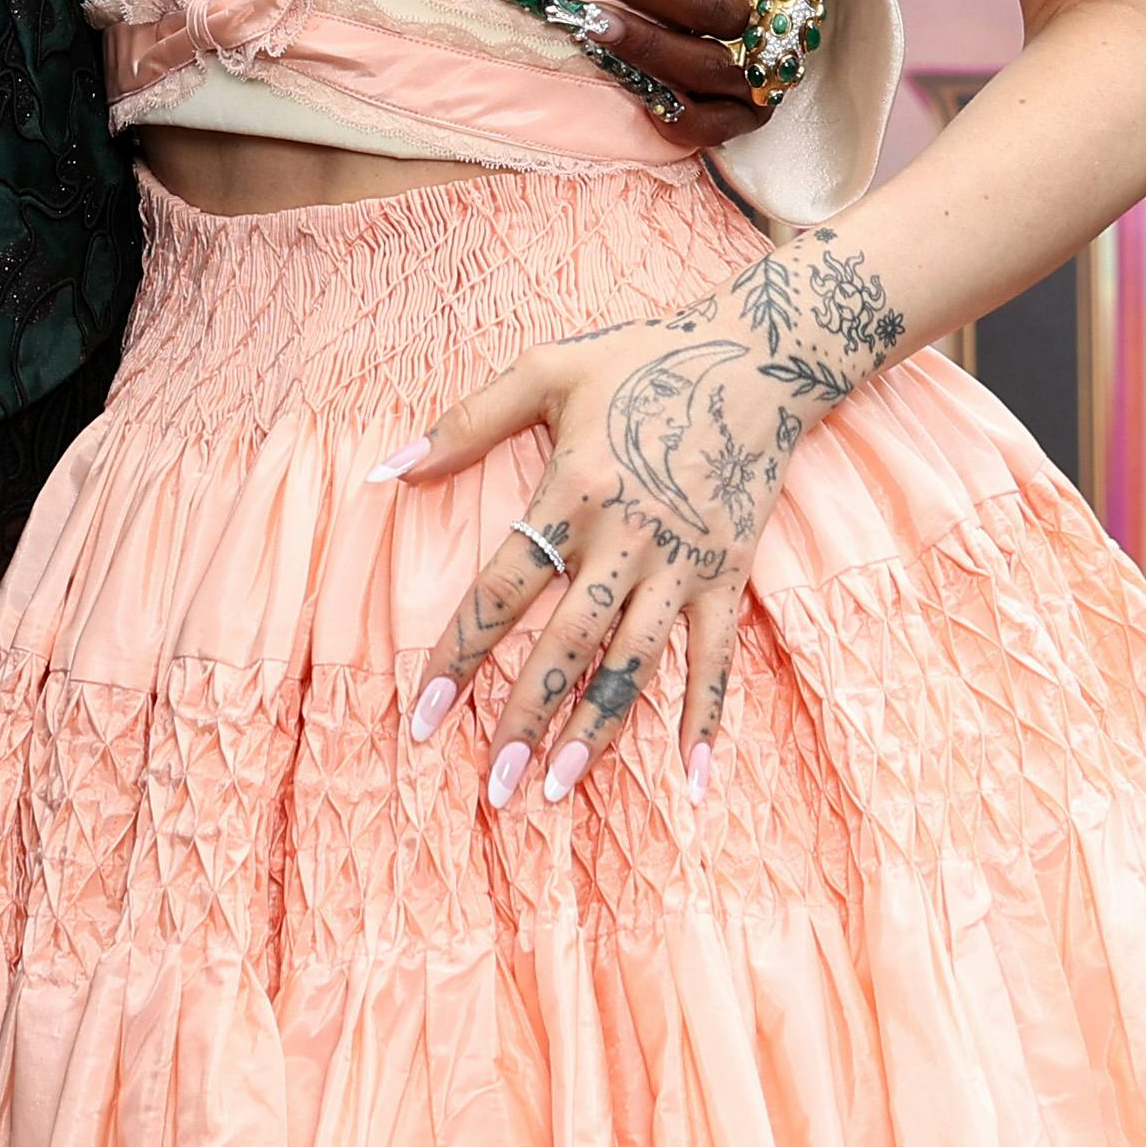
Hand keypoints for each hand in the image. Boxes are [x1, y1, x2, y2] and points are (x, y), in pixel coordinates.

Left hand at [376, 224, 907, 811]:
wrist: (761, 355)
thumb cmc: (641, 359)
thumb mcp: (545, 368)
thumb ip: (464, 421)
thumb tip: (384, 469)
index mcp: (573, 491)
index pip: (502, 589)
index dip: (460, 655)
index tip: (424, 717)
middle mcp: (627, 539)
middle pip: (565, 645)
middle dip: (525, 720)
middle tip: (491, 789)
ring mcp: (683, 564)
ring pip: (633, 664)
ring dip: (597, 733)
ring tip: (558, 792)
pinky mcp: (730, 575)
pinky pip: (718, 659)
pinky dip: (707, 718)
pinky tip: (693, 779)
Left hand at [464, 0, 826, 150]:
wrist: (795, 13)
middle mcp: (784, 24)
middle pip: (704, 7)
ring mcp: (764, 78)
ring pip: (699, 67)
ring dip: (634, 41)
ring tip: (575, 13)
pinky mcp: (742, 120)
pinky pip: (700, 123)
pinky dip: (657, 102)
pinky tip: (606, 67)